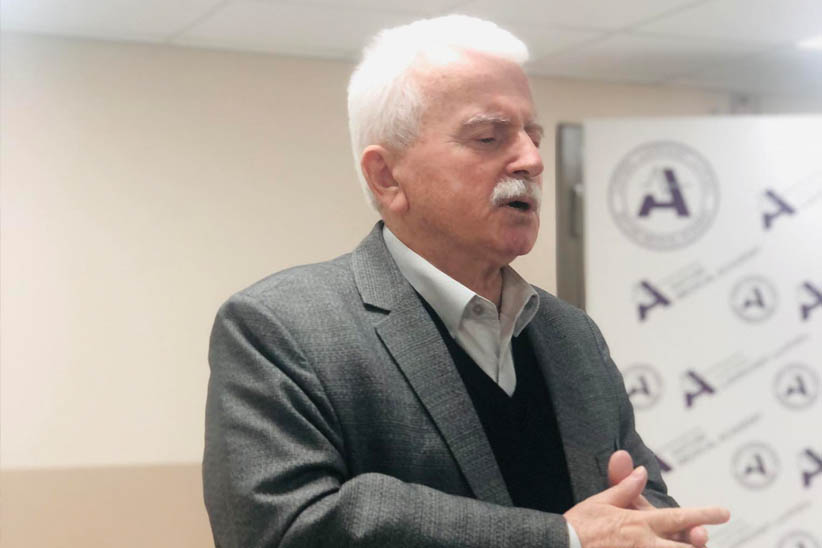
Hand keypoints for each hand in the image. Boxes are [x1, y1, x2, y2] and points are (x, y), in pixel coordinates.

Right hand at [564, 463, 729, 547]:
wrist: (560, 545)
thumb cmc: (578, 526)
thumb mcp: (600, 502)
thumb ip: (625, 489)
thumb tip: (641, 471)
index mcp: (639, 523)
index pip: (679, 517)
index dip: (704, 514)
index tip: (724, 512)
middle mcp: (645, 545)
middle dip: (698, 543)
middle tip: (704, 538)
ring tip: (690, 542)